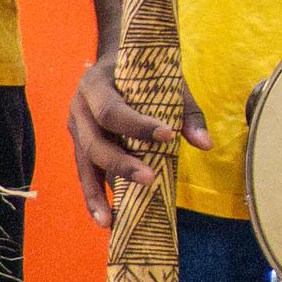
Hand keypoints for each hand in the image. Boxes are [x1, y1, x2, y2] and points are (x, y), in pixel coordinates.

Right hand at [66, 60, 203, 219]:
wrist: (115, 61)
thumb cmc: (144, 73)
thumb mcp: (167, 83)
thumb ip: (186, 112)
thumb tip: (206, 145)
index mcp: (96, 85)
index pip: (112, 110)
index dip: (138, 125)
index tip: (168, 135)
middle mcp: (79, 107)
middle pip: (94, 141)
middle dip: (120, 163)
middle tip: (148, 178)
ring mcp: (76, 128)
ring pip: (84, 164)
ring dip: (98, 192)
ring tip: (110, 221)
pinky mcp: (80, 144)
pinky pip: (85, 173)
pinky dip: (94, 196)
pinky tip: (105, 219)